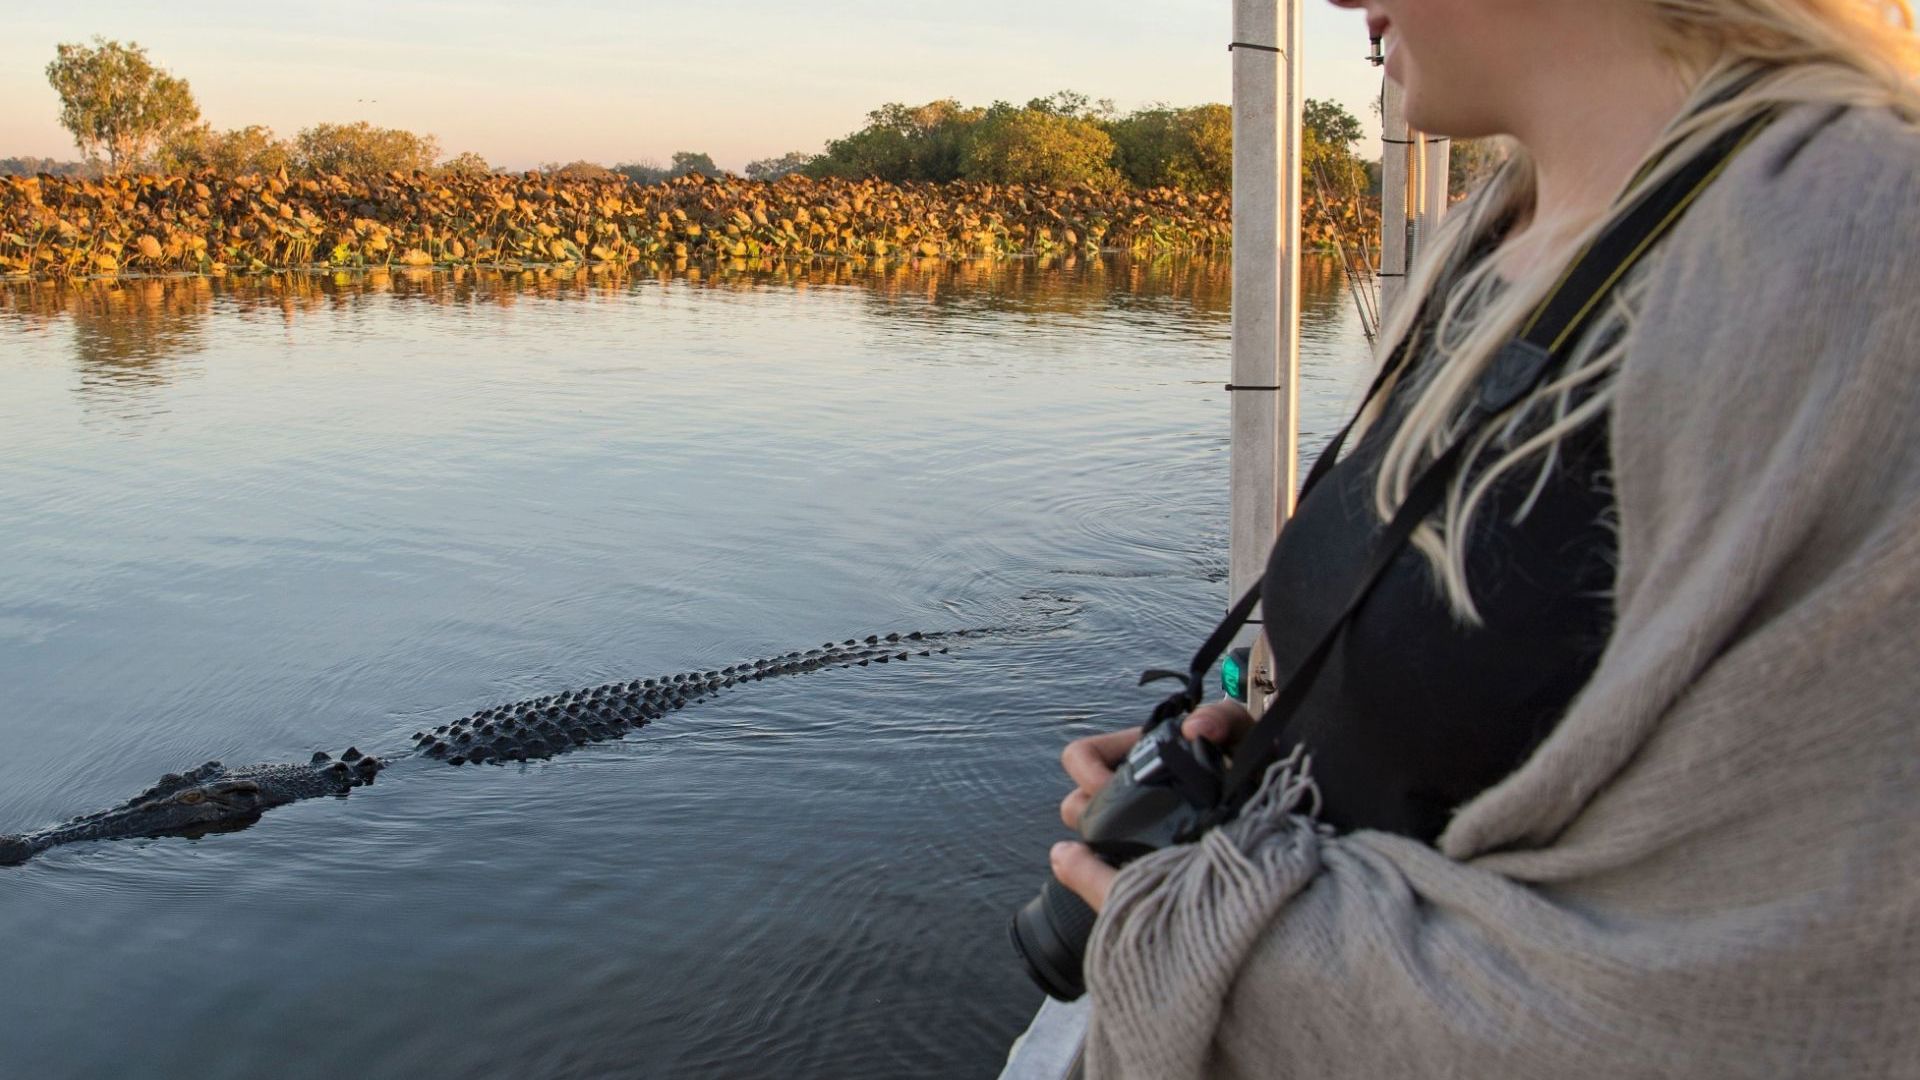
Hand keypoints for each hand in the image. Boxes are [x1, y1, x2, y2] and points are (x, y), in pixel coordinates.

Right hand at [1051, 699, 1256, 912]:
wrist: (1289, 830)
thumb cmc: (1262, 776)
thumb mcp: (1247, 736)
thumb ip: (1224, 717)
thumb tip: (1194, 728)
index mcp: (1139, 761)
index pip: (1082, 758)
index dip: (1089, 770)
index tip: (1109, 784)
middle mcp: (1130, 799)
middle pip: (1075, 805)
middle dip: (1091, 810)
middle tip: (1129, 819)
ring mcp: (1137, 840)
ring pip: (1086, 845)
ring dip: (1098, 846)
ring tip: (1140, 849)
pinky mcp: (1151, 877)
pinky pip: (1111, 886)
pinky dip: (1108, 882)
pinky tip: (1139, 880)